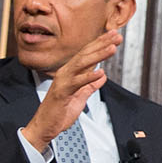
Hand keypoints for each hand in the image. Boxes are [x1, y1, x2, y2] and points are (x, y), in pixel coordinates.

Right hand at [24, 29, 121, 152]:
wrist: (44, 126)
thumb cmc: (60, 111)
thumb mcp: (80, 96)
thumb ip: (90, 85)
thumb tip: (102, 77)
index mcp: (71, 72)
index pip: (88, 54)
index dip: (101, 44)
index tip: (114, 36)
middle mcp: (66, 73)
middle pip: (86, 54)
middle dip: (102, 44)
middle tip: (117, 36)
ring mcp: (63, 81)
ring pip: (82, 64)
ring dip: (98, 55)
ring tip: (112, 49)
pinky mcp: (62, 92)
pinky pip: (77, 82)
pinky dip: (88, 77)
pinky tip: (100, 73)